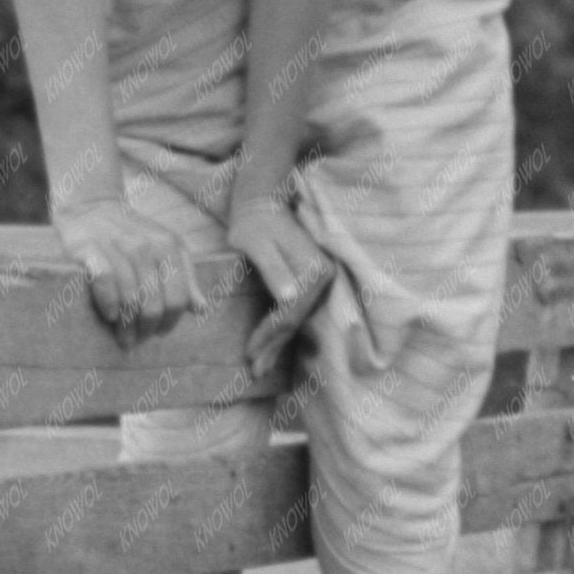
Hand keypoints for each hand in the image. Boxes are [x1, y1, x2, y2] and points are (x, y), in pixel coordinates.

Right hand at [55, 203, 207, 336]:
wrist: (92, 207)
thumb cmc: (132, 234)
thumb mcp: (166, 249)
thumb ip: (185, 277)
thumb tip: (201, 309)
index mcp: (169, 245)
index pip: (178, 298)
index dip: (171, 321)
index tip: (161, 332)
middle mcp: (146, 245)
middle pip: (154, 304)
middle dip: (147, 328)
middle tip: (139, 339)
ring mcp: (118, 247)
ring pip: (130, 298)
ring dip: (127, 326)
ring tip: (124, 338)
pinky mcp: (90, 250)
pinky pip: (105, 282)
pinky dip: (109, 303)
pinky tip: (110, 316)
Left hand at [228, 192, 336, 376]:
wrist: (262, 202)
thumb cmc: (254, 222)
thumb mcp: (257, 243)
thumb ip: (273, 269)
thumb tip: (290, 298)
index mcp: (313, 269)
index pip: (289, 313)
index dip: (269, 336)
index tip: (249, 354)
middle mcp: (323, 275)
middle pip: (295, 319)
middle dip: (274, 347)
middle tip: (255, 371)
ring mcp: (320, 278)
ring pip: (297, 318)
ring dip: (279, 343)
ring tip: (261, 366)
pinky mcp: (312, 280)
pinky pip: (297, 310)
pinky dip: (283, 328)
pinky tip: (271, 345)